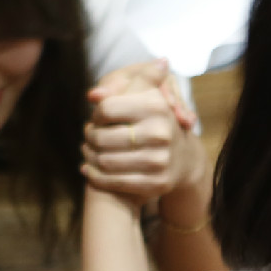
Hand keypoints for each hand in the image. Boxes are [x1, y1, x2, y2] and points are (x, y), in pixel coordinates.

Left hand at [83, 58, 201, 203]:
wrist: (183, 159)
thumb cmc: (156, 122)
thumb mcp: (148, 97)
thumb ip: (124, 86)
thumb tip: (93, 94)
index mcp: (156, 107)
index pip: (107, 109)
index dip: (96, 114)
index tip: (96, 118)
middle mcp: (160, 134)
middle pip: (102, 137)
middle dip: (89, 137)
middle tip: (88, 136)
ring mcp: (159, 161)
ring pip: (105, 161)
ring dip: (89, 156)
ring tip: (87, 151)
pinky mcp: (156, 183)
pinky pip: (114, 182)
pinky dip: (95, 176)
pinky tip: (89, 169)